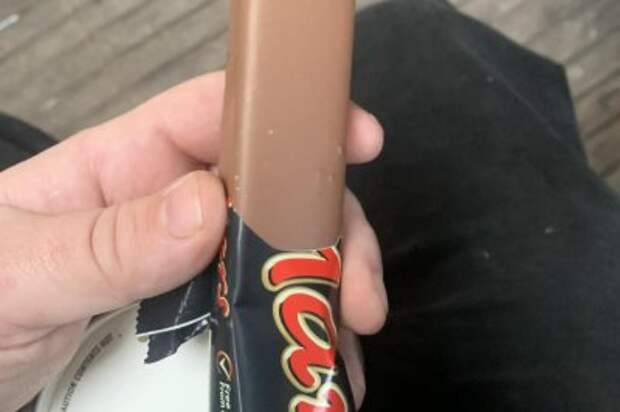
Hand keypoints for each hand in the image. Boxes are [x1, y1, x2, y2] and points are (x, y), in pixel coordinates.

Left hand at [0, 71, 387, 411]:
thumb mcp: (19, 270)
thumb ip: (104, 243)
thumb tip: (205, 209)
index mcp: (126, 167)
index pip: (218, 115)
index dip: (289, 116)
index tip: (358, 139)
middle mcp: (167, 209)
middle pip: (272, 194)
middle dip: (328, 233)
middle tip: (356, 294)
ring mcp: (184, 268)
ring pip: (275, 259)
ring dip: (322, 293)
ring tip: (346, 344)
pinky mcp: (189, 320)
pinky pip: (255, 315)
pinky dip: (292, 336)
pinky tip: (311, 367)